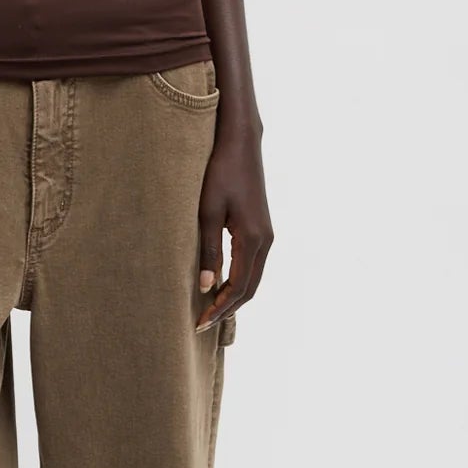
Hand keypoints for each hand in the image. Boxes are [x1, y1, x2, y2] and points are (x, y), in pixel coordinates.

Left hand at [197, 125, 272, 330]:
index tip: (200, 324)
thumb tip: (206, 287)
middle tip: (202, 324)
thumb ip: (208, 250)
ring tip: (210, 310)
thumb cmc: (220, 172)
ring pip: (253, 278)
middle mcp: (266, 241)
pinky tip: (221, 284)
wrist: (241, 143)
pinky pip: (253, 265)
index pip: (238, 287)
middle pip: (250, 289)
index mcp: (253, 239)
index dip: (220, 309)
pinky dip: (239, 281)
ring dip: (234, 297)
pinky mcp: (262, 228)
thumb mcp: (207, 211)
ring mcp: (267, 235)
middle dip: (227, 309)